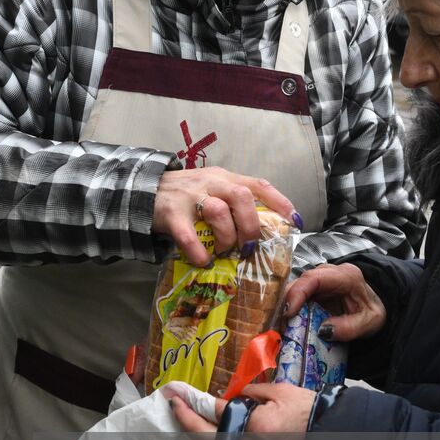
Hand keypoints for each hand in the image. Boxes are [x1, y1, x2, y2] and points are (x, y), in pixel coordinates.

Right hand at [153, 167, 296, 264]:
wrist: (144, 190)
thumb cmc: (186, 195)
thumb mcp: (212, 190)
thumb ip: (232, 204)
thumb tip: (260, 233)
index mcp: (225, 178)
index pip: (258, 184)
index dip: (280, 202)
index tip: (294, 221)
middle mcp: (211, 183)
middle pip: (241, 197)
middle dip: (251, 225)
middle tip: (249, 246)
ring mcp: (190, 197)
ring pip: (217, 211)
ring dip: (226, 237)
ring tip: (224, 252)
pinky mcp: (171, 214)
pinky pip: (188, 235)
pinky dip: (199, 252)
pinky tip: (203, 260)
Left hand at [166, 382, 313, 435]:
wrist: (328, 432)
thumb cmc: (305, 409)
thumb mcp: (275, 392)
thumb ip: (245, 395)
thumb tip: (225, 399)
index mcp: (254, 429)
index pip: (214, 415)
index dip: (191, 403)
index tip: (174, 394)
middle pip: (204, 439)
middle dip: (184, 419)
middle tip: (173, 402)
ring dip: (195, 431)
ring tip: (183, 413)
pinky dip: (211, 439)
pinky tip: (204, 427)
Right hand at [281, 263, 386, 341]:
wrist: (374, 307)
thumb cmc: (372, 311)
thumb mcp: (370, 322)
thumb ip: (350, 327)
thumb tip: (324, 330)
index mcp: (346, 275)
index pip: (314, 279)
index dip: (297, 293)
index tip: (288, 313)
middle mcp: (328, 273)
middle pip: (300, 282)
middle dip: (286, 304)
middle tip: (280, 325)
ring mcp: (318, 280)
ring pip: (294, 289)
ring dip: (285, 308)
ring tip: (281, 327)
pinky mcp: (312, 290)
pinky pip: (296, 297)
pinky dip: (289, 311)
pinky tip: (286, 324)